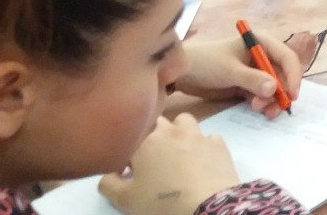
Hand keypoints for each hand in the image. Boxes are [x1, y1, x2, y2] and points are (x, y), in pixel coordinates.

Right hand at [100, 115, 239, 214]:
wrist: (207, 206)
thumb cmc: (161, 202)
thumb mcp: (124, 199)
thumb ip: (108, 183)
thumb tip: (109, 172)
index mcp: (145, 141)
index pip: (130, 138)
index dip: (129, 153)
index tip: (131, 169)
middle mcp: (171, 131)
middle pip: (157, 123)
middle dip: (153, 136)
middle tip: (154, 160)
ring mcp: (197, 135)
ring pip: (185, 121)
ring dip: (179, 132)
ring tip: (178, 153)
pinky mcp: (218, 144)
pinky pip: (208, 138)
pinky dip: (203, 146)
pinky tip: (202, 161)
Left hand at [175, 36, 302, 118]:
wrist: (181, 74)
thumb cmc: (205, 63)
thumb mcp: (228, 70)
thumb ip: (252, 79)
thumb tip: (274, 88)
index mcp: (260, 42)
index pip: (286, 57)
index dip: (293, 75)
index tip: (292, 95)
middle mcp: (261, 55)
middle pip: (283, 74)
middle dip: (280, 92)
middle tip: (273, 108)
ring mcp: (254, 71)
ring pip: (274, 88)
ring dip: (271, 100)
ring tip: (259, 109)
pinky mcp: (247, 85)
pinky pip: (263, 95)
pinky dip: (263, 103)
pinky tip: (256, 109)